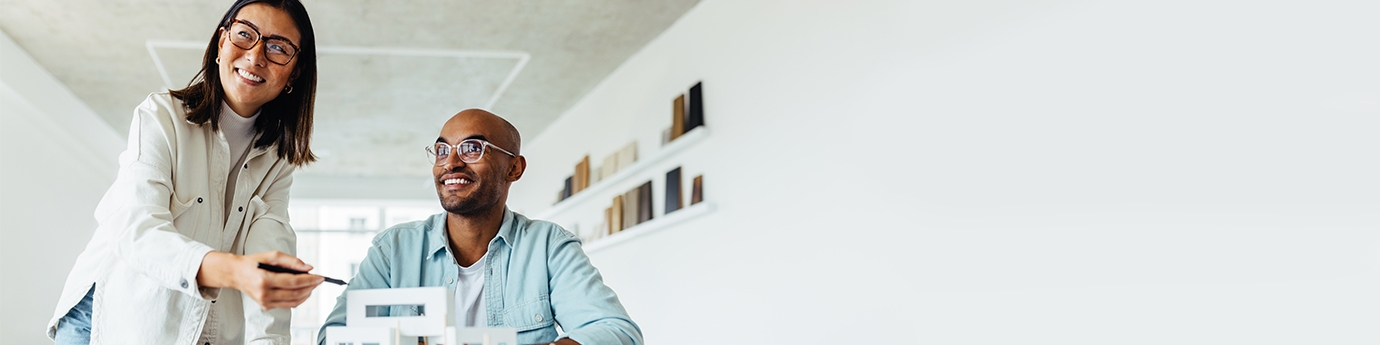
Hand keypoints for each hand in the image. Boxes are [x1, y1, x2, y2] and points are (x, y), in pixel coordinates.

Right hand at [198, 251, 324, 308]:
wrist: (236, 274)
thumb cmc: (253, 263)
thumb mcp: (272, 255)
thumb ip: (291, 261)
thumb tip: (308, 268)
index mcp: (264, 280)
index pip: (293, 282)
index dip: (309, 280)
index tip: (320, 277)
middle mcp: (264, 294)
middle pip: (295, 293)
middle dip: (310, 287)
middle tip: (319, 281)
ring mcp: (264, 302)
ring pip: (293, 302)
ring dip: (306, 294)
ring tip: (312, 286)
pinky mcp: (266, 306)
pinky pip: (287, 305)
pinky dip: (297, 299)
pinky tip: (302, 291)